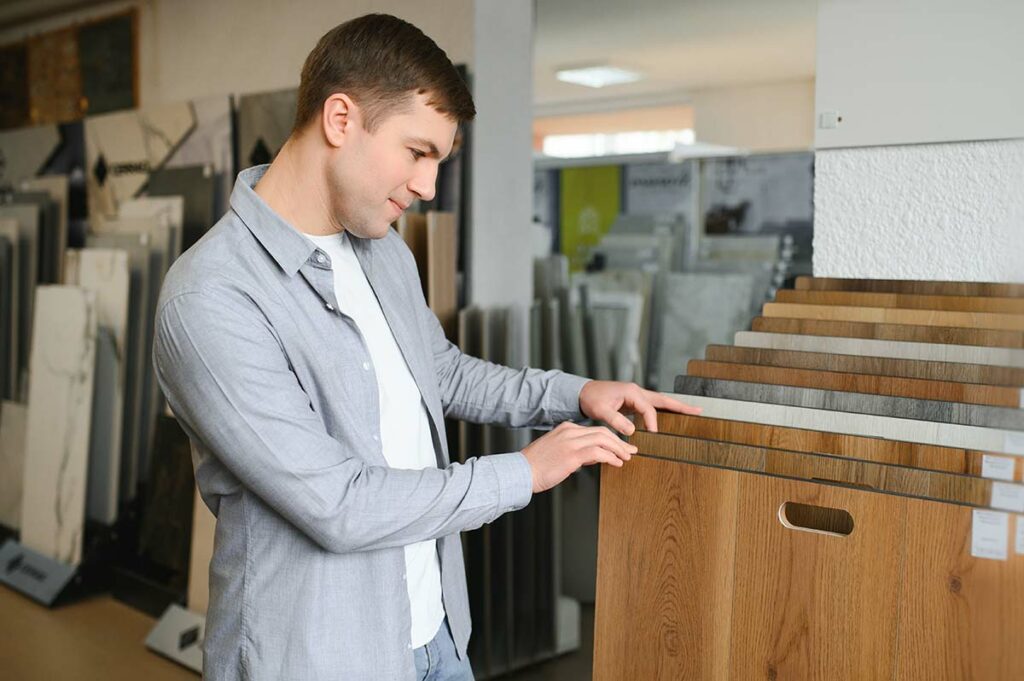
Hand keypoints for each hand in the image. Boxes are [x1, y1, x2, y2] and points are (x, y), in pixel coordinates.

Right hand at [521, 422, 636, 492]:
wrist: (520, 472)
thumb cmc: (536, 466)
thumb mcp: (556, 452)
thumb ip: (574, 451)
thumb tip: (592, 457)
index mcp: (565, 428)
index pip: (594, 430)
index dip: (611, 438)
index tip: (620, 447)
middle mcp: (569, 431)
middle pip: (602, 432)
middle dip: (619, 442)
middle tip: (630, 450)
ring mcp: (571, 441)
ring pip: (603, 439)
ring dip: (618, 448)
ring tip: (627, 457)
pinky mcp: (571, 454)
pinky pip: (598, 452)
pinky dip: (610, 457)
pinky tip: (616, 463)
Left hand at [579, 380, 701, 435]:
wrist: (583, 393)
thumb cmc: (591, 399)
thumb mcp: (601, 410)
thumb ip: (616, 420)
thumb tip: (633, 431)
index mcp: (631, 391)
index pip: (648, 408)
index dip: (652, 422)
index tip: (653, 434)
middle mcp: (637, 392)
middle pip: (663, 400)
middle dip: (680, 406)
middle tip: (698, 411)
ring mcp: (637, 396)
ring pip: (660, 402)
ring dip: (675, 407)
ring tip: (691, 413)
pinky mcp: (634, 402)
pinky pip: (652, 407)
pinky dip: (663, 411)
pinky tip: (670, 417)